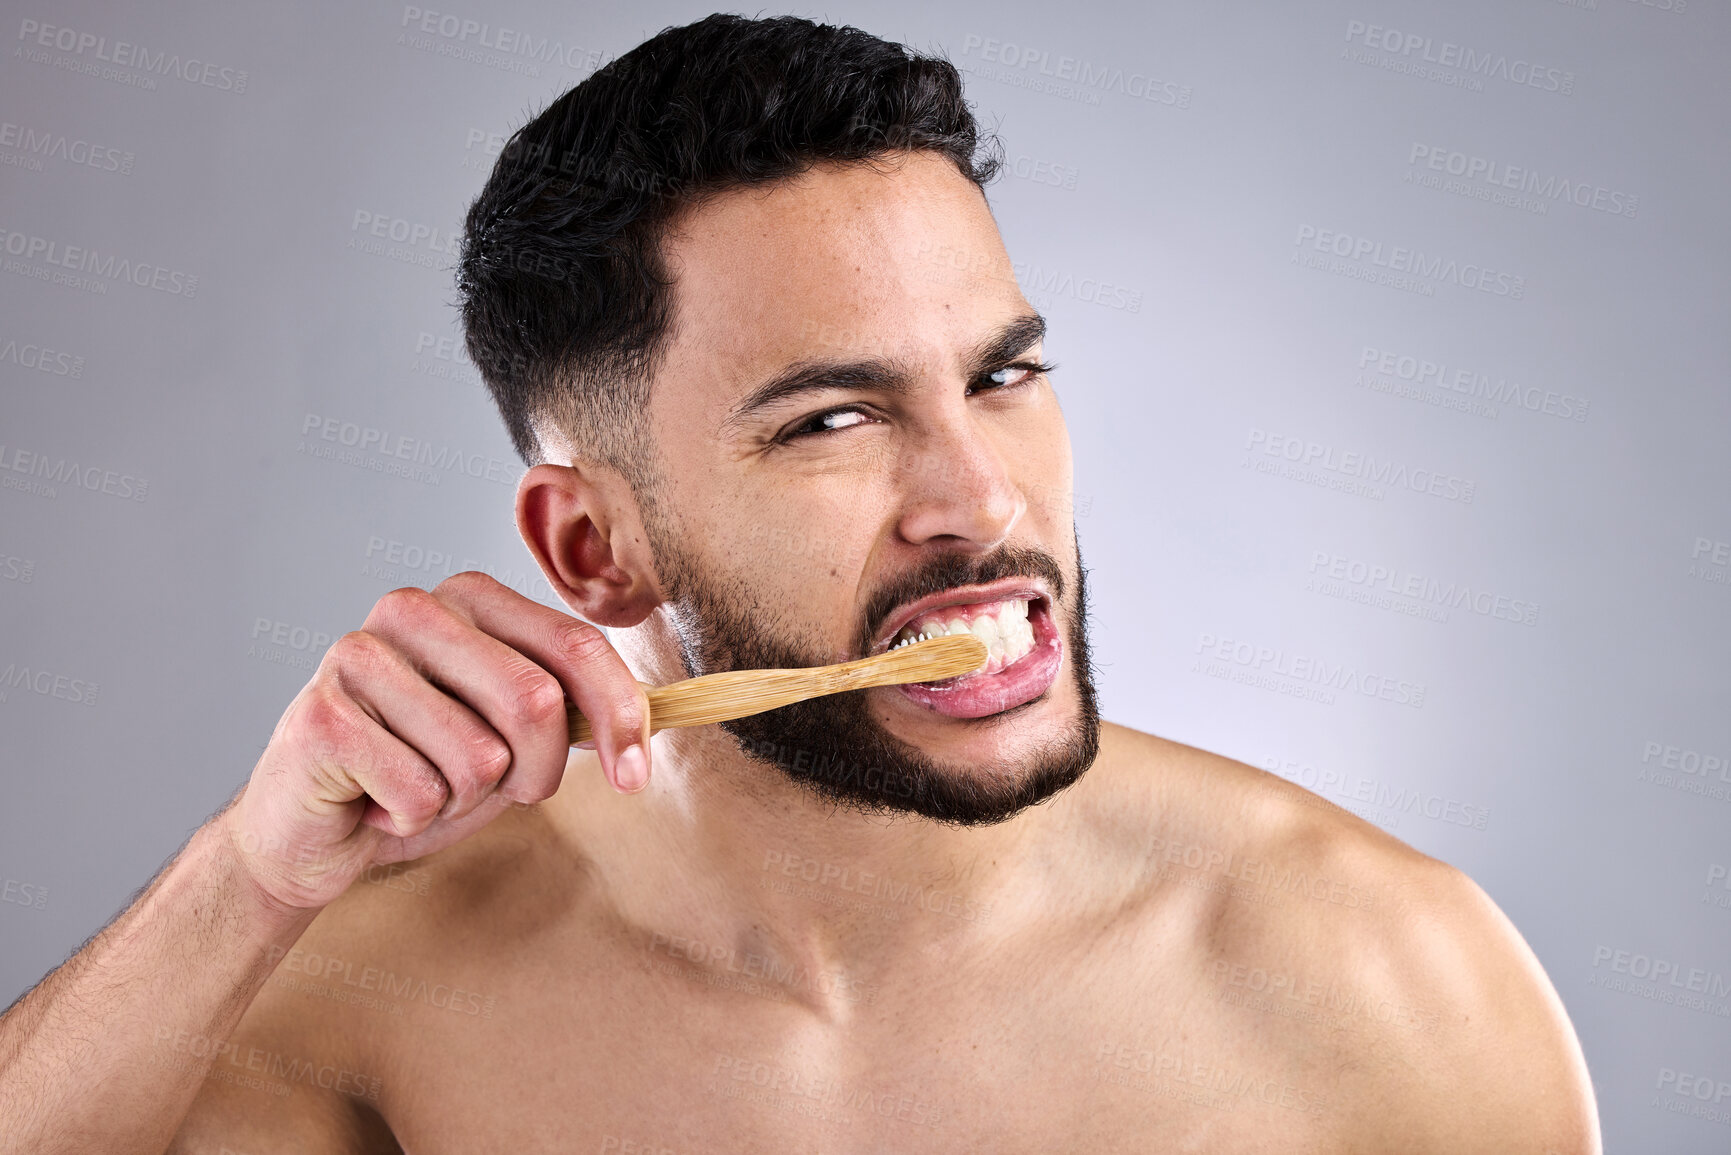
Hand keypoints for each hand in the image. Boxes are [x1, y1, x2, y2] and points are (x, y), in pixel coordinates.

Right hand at [219, 571, 649, 908]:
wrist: (315, 833)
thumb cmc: (424, 774)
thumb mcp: (515, 741)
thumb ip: (572, 712)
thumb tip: (650, 715)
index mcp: (471, 599)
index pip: (575, 646)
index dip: (620, 715)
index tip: (634, 775)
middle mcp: (413, 609)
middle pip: (536, 700)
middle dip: (536, 772)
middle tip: (494, 789)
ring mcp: (358, 655)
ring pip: (480, 757)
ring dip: (462, 800)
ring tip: (419, 787)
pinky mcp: (320, 714)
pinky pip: (421, 791)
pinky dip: (411, 818)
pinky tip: (374, 801)